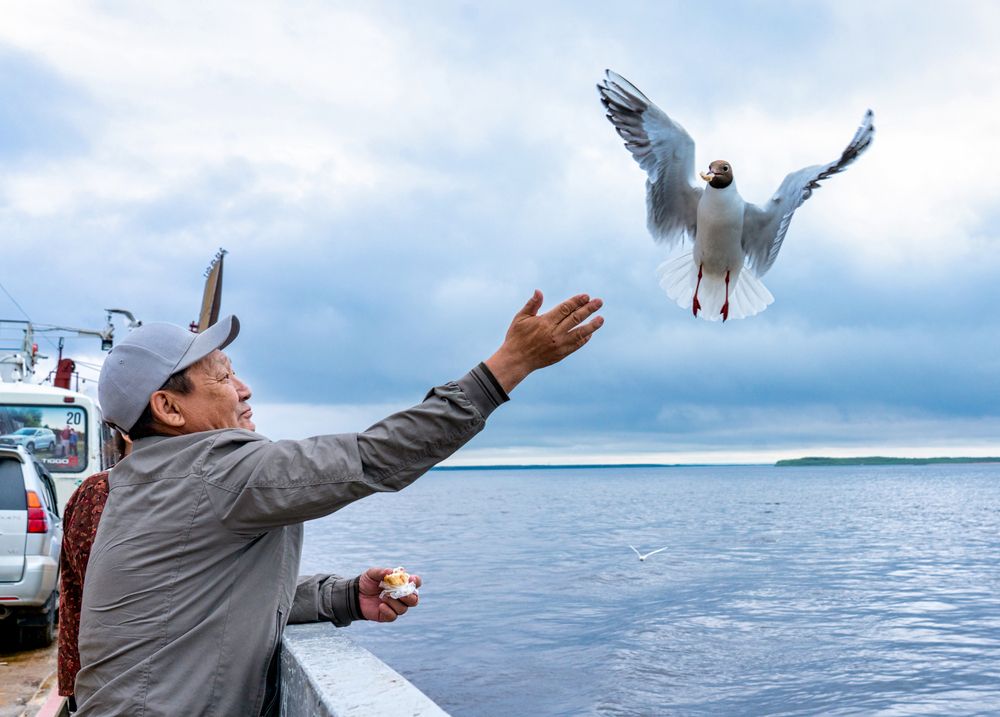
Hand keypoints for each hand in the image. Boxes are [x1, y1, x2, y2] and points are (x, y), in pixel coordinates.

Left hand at [358, 567, 421, 622]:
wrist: (355, 595)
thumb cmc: (367, 583)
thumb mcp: (372, 574)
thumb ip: (381, 572)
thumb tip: (391, 571)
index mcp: (401, 584)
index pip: (415, 584)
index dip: (416, 582)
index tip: (411, 579)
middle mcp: (401, 596)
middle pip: (414, 599)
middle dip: (409, 596)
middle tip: (400, 593)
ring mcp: (395, 607)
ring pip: (403, 608)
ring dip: (394, 602)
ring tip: (383, 596)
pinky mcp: (387, 615)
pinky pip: (393, 616)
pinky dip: (388, 611)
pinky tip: (381, 605)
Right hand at [485, 290, 603, 391]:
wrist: (516, 360)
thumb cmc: (516, 337)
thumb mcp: (520, 318)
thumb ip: (532, 304)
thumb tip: (539, 291)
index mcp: (544, 322)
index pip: (565, 309)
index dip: (576, 301)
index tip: (586, 296)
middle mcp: (554, 333)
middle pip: (575, 318)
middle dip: (589, 309)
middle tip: (599, 302)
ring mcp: (559, 344)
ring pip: (579, 333)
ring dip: (592, 325)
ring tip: (601, 319)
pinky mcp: (561, 354)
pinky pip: (576, 345)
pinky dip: (584, 338)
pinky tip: (590, 332)